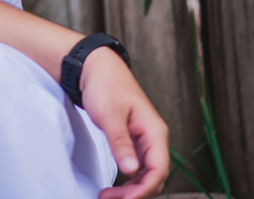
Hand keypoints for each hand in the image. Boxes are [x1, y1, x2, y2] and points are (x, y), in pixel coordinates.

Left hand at [80, 48, 168, 197]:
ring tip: (107, 196)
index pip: (159, 169)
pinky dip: (127, 180)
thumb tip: (131, 171)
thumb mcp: (110, 115)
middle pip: (154, 176)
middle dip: (135, 193)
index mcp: (154, 131)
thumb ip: (120, 143)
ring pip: (145, 174)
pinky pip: (137, 167)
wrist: (94, 67)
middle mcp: (154, 138)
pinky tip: (114, 187)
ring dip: (131, 189)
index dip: (144, 189)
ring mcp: (144, 140)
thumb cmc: (105, 85)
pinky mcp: (132, 141)